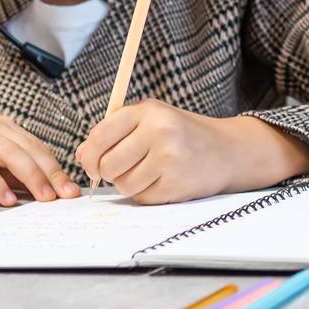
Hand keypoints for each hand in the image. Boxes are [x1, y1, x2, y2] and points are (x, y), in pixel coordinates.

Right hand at [0, 118, 80, 204]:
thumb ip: (8, 173)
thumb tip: (39, 189)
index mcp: (2, 127)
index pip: (37, 147)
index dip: (56, 169)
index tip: (71, 190)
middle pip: (29, 149)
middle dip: (51, 174)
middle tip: (65, 196)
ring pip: (10, 154)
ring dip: (30, 177)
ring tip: (44, 198)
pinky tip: (7, 199)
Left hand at [76, 100, 308, 204]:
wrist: (228, 150)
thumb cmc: (183, 134)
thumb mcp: (153, 119)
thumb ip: (116, 131)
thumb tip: (81, 155)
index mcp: (148, 111)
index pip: (99, 137)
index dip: (88, 156)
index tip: (92, 163)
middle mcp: (158, 131)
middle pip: (107, 165)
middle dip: (110, 172)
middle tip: (126, 168)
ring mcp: (168, 158)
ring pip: (122, 184)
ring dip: (130, 183)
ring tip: (150, 171)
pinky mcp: (175, 183)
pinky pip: (141, 197)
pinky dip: (147, 194)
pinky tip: (163, 180)